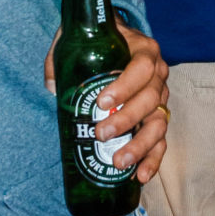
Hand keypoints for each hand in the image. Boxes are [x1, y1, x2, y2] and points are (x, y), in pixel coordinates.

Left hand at [45, 25, 170, 182]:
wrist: (116, 41)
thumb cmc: (95, 41)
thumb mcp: (74, 39)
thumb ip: (60, 60)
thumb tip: (53, 88)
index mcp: (144, 51)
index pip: (142, 69)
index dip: (125, 87)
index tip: (102, 102)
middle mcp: (158, 75)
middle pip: (150, 100)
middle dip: (127, 120)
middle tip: (101, 134)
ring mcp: (161, 98)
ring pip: (159, 124)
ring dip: (141, 145)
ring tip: (118, 161)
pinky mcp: (158, 118)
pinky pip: (161, 140)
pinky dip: (153, 159)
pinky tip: (140, 176)